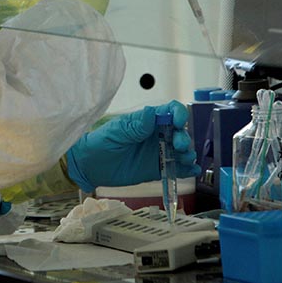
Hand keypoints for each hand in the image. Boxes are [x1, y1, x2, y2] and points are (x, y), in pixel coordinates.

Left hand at [66, 101, 200, 192]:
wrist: (90, 166)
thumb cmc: (99, 143)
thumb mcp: (116, 133)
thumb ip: (134, 126)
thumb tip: (150, 113)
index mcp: (146, 121)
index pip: (168, 111)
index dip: (178, 113)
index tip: (179, 121)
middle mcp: (156, 135)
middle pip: (179, 131)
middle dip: (183, 137)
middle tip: (179, 146)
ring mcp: (158, 152)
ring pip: (180, 150)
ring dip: (187, 153)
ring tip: (185, 159)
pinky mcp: (157, 169)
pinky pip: (176, 168)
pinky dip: (187, 169)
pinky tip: (192, 171)